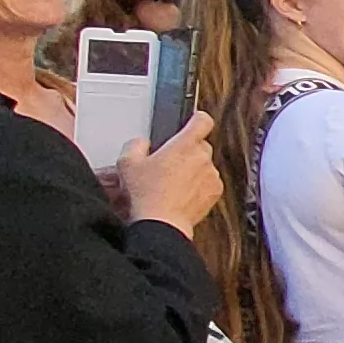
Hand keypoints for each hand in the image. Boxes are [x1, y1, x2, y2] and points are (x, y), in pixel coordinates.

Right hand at [115, 112, 220, 235]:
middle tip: (170, 162)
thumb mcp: (127, 163)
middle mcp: (202, 157)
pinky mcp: (215, 191)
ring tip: (174, 182)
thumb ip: (136, 144)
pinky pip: (209, 182)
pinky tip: (182, 193)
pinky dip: (199, 185)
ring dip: (193, 169)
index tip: (192, 121)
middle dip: (188, 151)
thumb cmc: (148, 196)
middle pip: (201, 144)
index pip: (202, 120)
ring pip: (205, 164)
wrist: (162, 223)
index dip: (197, 118)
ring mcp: (211, 175)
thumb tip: (142, 143)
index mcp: (185, 144)